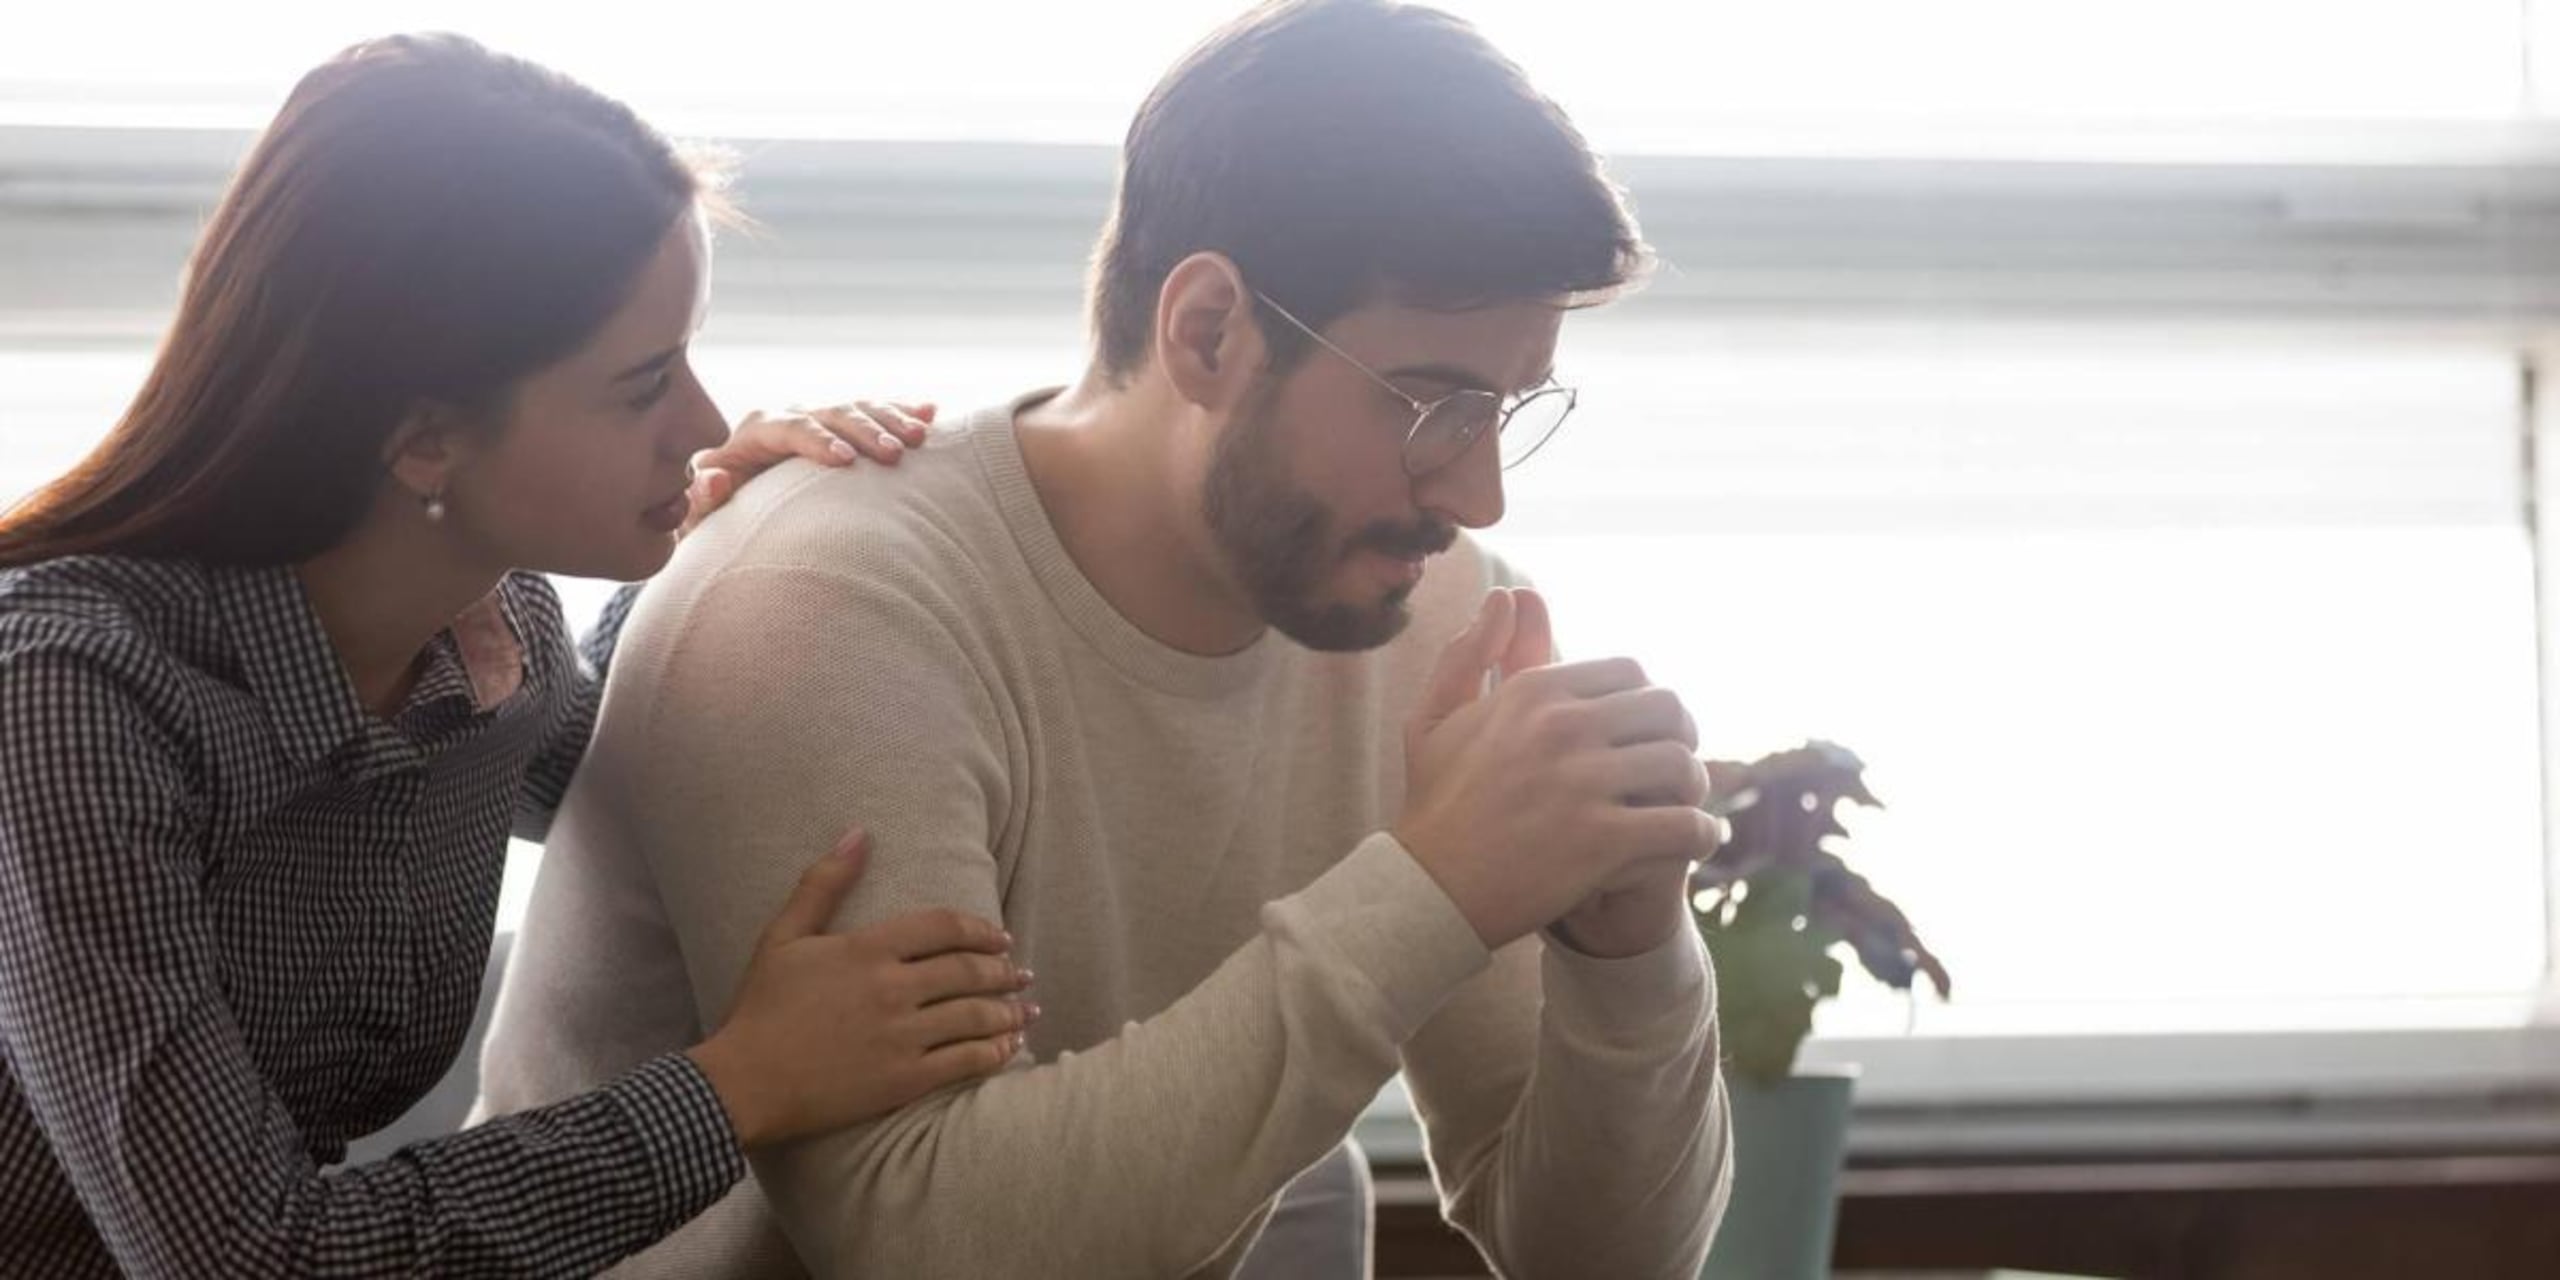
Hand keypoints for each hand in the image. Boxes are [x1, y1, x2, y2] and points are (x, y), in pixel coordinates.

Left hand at [683, 400, 936, 532]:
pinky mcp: (842, 430)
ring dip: (891, 420)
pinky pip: (875, 413)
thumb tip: (715, 478)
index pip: (789, 427)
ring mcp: (820, 421)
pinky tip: (931, 413)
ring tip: (919, 439)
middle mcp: (791, 418)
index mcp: (757, 432)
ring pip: (858, 409)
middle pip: (831, 414)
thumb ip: (702, 498)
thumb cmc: (720, 515)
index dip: (816, 441)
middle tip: (894, 453)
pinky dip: (902, 411)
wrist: (736, 505)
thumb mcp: (702, 514)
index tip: (846, 461)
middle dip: (865, 430)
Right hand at [686, 829, 1032, 1149]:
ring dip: (1009, 1013)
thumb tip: (859, 832)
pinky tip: (1009, 1050)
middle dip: (1003, 971)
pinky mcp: (904, 1081)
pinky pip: (965, 1063)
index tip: (1000, 937)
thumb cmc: (761, 1008)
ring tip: (1026, 1011)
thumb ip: (824, 882)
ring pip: (975, 1017)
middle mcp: (893, 988)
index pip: (943, 926)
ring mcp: (902, 1036)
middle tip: (1022, 973)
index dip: (979, 929)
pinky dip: (994, 1054)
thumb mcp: (784, 936)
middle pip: (968, 971)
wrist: (743, 1083)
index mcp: (867, 949)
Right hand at [1393, 588, 1718, 950]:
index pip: (1630, 671)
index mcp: (1533, 693)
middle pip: (1668, 708)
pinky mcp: (1601, 843)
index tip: (1644, 730)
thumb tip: (1506, 596)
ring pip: (1684, 766)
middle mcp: (1562, 728)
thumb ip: (1470, 651)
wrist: (1428, 889)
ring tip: (1688, 805)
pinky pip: (1685, 826)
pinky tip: (1696, 839)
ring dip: (1695, 787)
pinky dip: (1702, 833)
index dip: (1646, 700)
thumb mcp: (1436, 716)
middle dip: (1681, 735)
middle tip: (1675, 766)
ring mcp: (1583, 785)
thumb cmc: (1435, 804)